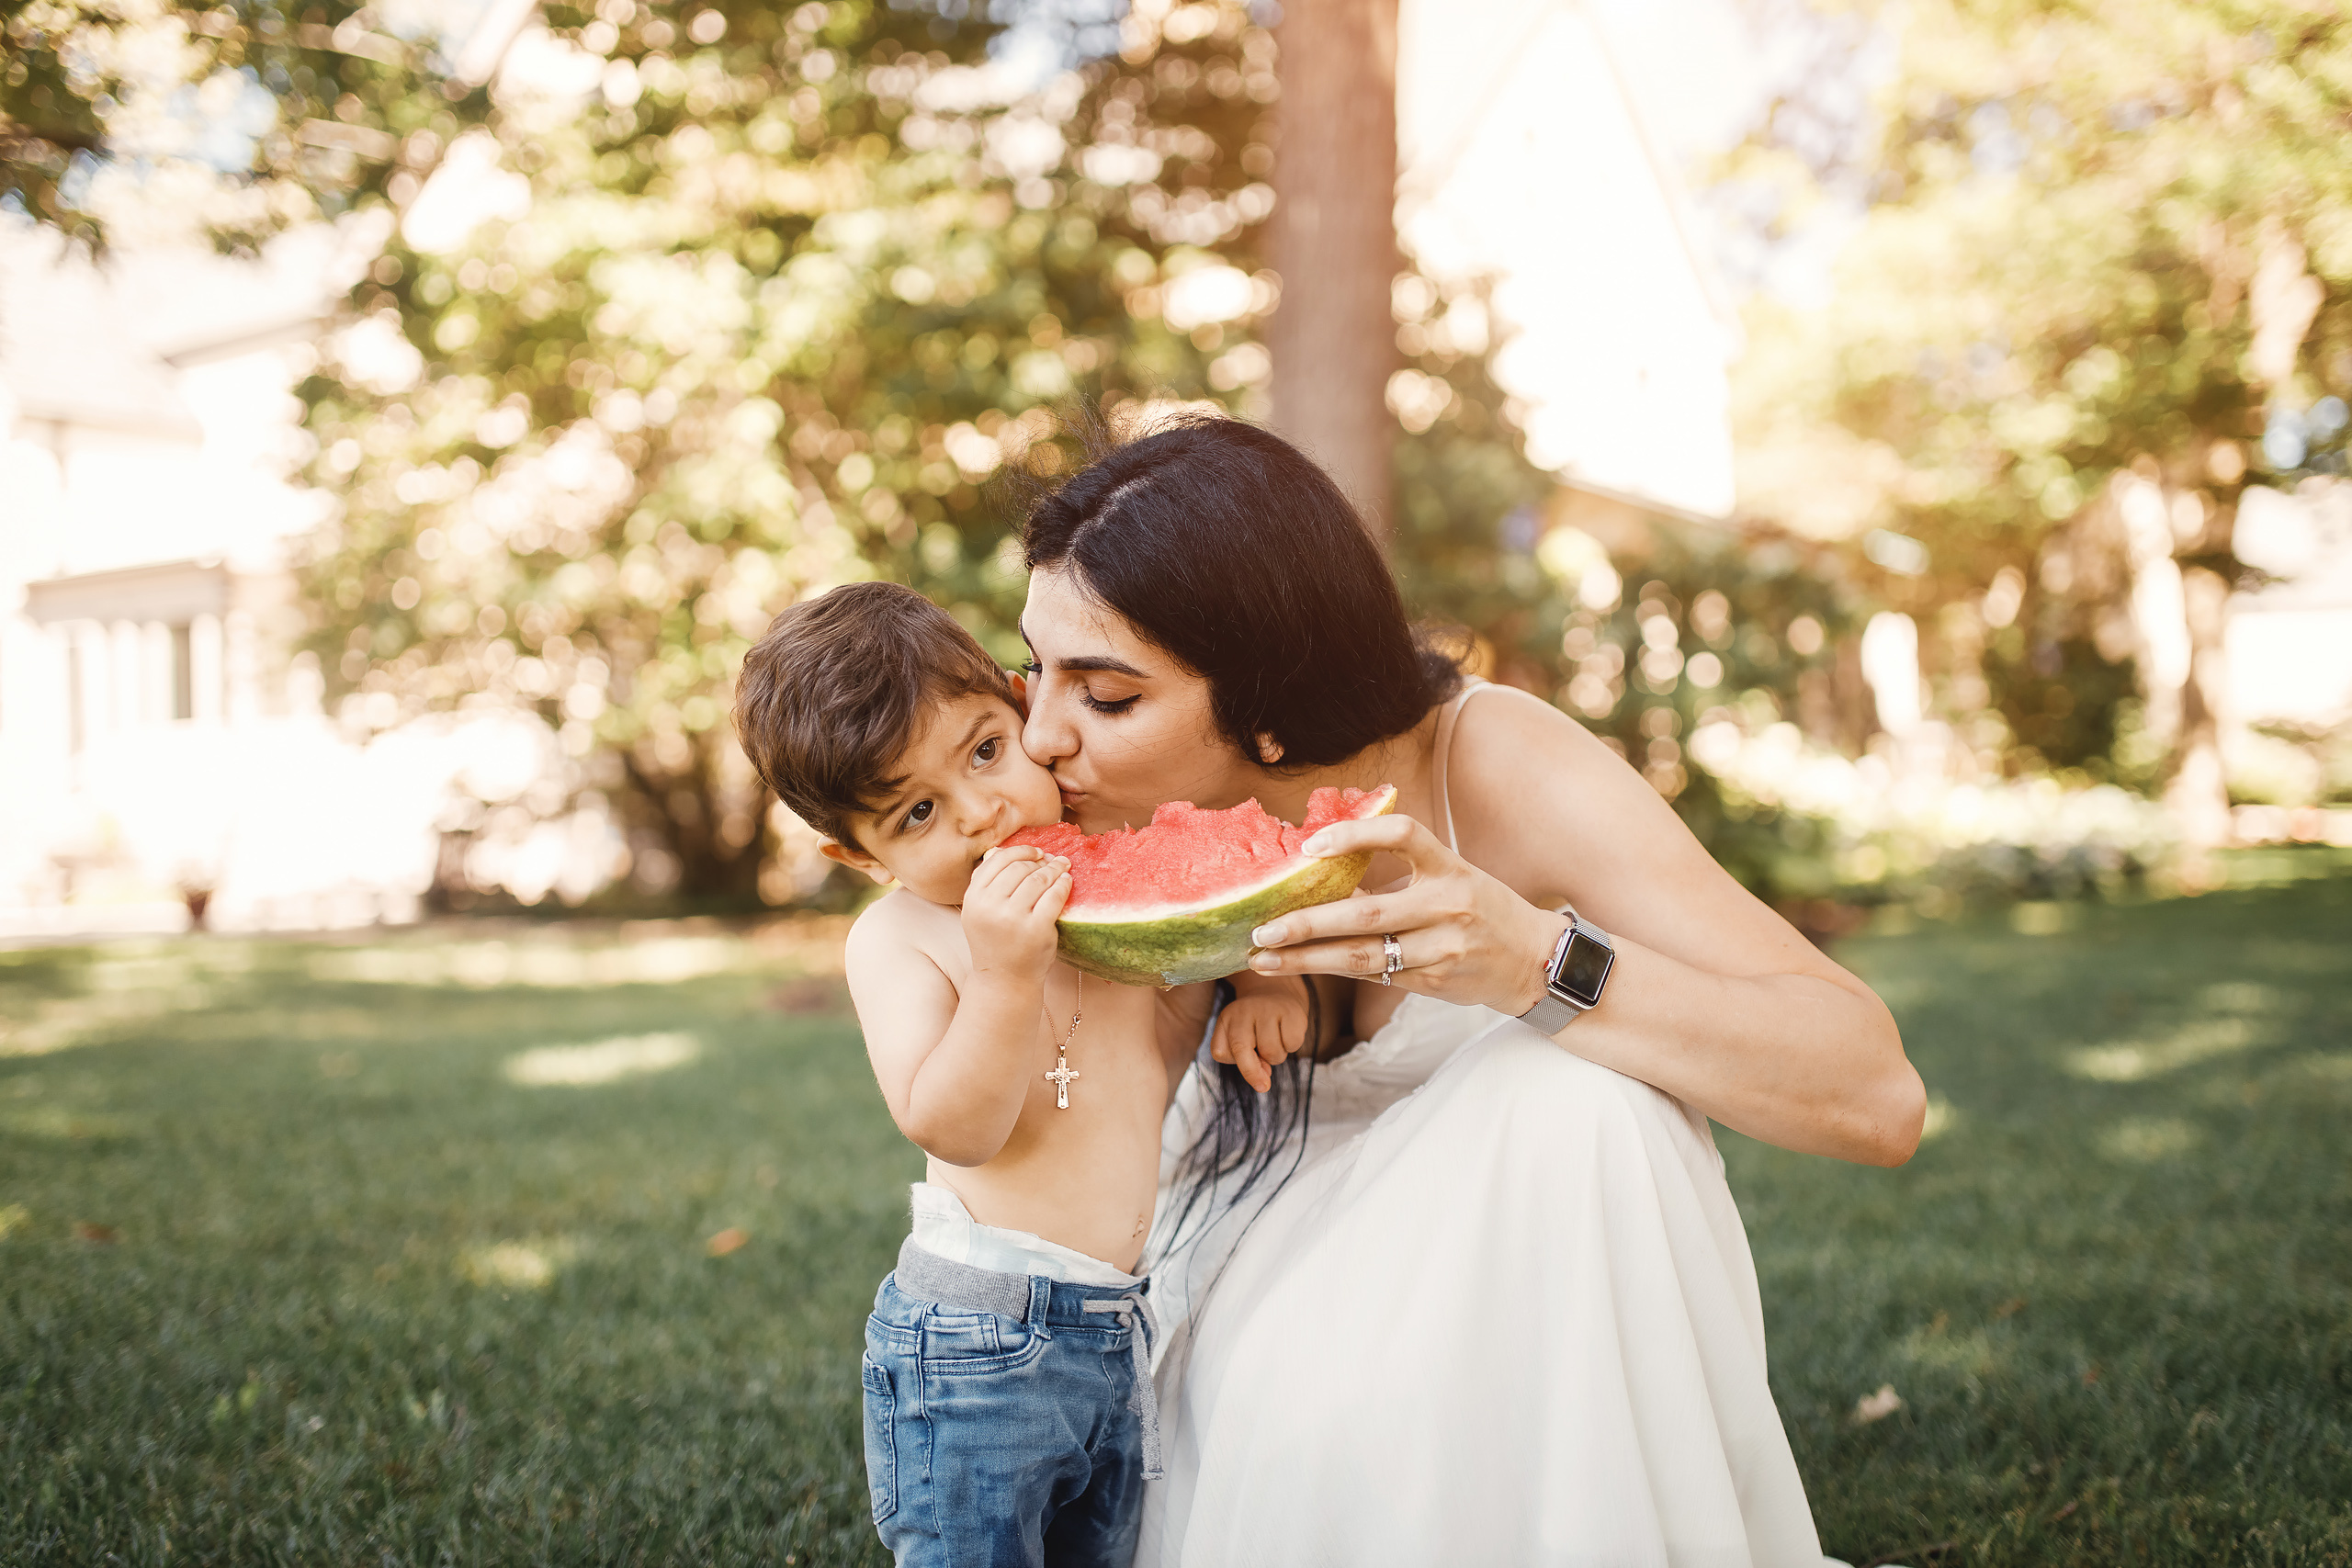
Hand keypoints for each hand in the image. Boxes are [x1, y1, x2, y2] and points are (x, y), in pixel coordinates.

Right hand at [960, 846, 1069, 987]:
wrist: (1004, 980)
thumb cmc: (995, 942)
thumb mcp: (978, 912)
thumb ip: (985, 883)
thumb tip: (1000, 849)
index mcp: (974, 898)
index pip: (998, 860)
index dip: (1020, 851)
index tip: (1036, 852)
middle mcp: (990, 906)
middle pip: (1020, 868)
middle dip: (1039, 860)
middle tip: (1052, 860)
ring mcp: (1014, 918)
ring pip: (1038, 879)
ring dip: (1054, 868)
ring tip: (1062, 866)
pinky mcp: (1037, 929)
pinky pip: (1054, 895)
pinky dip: (1063, 884)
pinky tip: (1066, 881)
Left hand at [1211, 992, 1308, 1092]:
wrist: (1275, 992)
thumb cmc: (1254, 1025)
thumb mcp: (1240, 1039)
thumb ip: (1244, 1062)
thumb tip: (1263, 1082)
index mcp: (1227, 1019)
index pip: (1220, 1052)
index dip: (1236, 1066)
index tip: (1251, 1069)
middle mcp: (1244, 1011)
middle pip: (1241, 1051)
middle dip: (1252, 1073)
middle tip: (1262, 1085)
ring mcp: (1268, 1010)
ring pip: (1271, 1052)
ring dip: (1276, 1057)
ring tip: (1275, 1042)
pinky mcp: (1291, 1012)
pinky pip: (1292, 1044)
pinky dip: (1291, 1046)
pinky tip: (1287, 1034)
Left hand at [1245, 814, 1563, 1017]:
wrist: (1534, 961)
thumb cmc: (1481, 911)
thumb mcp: (1453, 877)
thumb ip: (1401, 875)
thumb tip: (1326, 873)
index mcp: (1451, 866)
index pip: (1402, 834)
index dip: (1355, 834)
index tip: (1310, 846)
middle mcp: (1448, 905)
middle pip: (1365, 913)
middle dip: (1306, 923)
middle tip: (1261, 930)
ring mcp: (1442, 947)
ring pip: (1363, 955)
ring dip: (1307, 959)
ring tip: (1264, 959)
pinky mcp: (1435, 980)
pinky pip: (1375, 976)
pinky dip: (1335, 971)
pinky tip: (1303, 967)